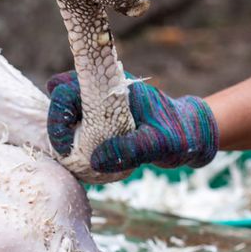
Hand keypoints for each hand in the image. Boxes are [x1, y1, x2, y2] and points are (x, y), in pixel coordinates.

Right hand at [46, 71, 217, 172]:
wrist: (193, 137)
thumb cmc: (181, 133)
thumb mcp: (161, 143)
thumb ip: (133, 149)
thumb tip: (96, 160)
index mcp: (114, 88)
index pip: (69, 86)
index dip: (59, 110)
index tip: (66, 141)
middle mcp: (102, 95)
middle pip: (61, 101)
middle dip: (57, 127)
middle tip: (68, 153)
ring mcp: (100, 111)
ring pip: (67, 118)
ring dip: (65, 139)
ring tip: (75, 162)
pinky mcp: (101, 127)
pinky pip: (77, 133)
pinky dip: (75, 149)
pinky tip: (85, 165)